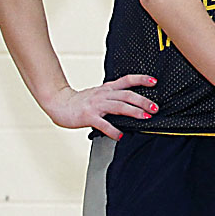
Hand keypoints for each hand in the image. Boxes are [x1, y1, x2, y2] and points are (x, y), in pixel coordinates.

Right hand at [43, 74, 158, 140]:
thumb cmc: (80, 101)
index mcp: (107, 88)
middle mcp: (104, 94)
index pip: (127, 80)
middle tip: (155, 107)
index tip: (154, 81)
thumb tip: (131, 103)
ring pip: (119, 106)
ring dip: (134, 112)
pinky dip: (113, 131)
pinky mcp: (88, 117)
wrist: (59, 103)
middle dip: (143, 101)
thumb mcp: (99, 93)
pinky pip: (104, 124)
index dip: (141, 79)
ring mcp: (96, 105)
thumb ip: (113, 96)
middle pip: (127, 95)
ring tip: (145, 117)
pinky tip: (121, 136)